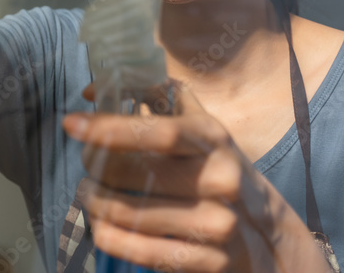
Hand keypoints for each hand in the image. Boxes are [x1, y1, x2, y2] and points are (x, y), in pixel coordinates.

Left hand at [63, 82, 332, 271]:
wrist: (272, 238)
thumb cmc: (220, 170)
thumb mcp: (202, 129)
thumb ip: (154, 98)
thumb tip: (92, 89)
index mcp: (213, 139)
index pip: (156, 131)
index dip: (109, 127)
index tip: (71, 124)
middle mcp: (220, 180)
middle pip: (132, 175)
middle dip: (94, 169)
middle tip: (86, 168)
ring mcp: (216, 225)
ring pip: (126, 213)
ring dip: (93, 202)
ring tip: (88, 195)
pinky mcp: (209, 263)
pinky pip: (136, 250)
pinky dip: (106, 235)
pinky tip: (100, 226)